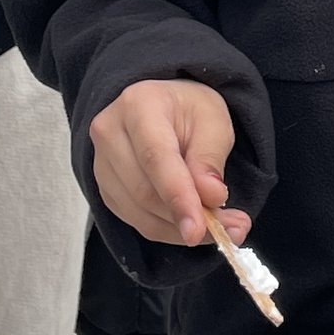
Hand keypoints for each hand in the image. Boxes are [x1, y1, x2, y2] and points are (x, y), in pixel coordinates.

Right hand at [88, 78, 249, 248]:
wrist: (165, 108)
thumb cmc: (190, 110)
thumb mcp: (213, 121)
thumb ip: (210, 158)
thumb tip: (211, 197)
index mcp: (138, 105)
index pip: (155, 158)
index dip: (178, 197)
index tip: (198, 230)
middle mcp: (110, 133)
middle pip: (145, 192)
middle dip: (188, 217)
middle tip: (231, 228)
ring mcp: (101, 164)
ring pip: (140, 213)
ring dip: (181, 229)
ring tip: (219, 227)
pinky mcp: (106, 189)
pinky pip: (137, 221)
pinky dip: (169, 230)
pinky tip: (193, 222)